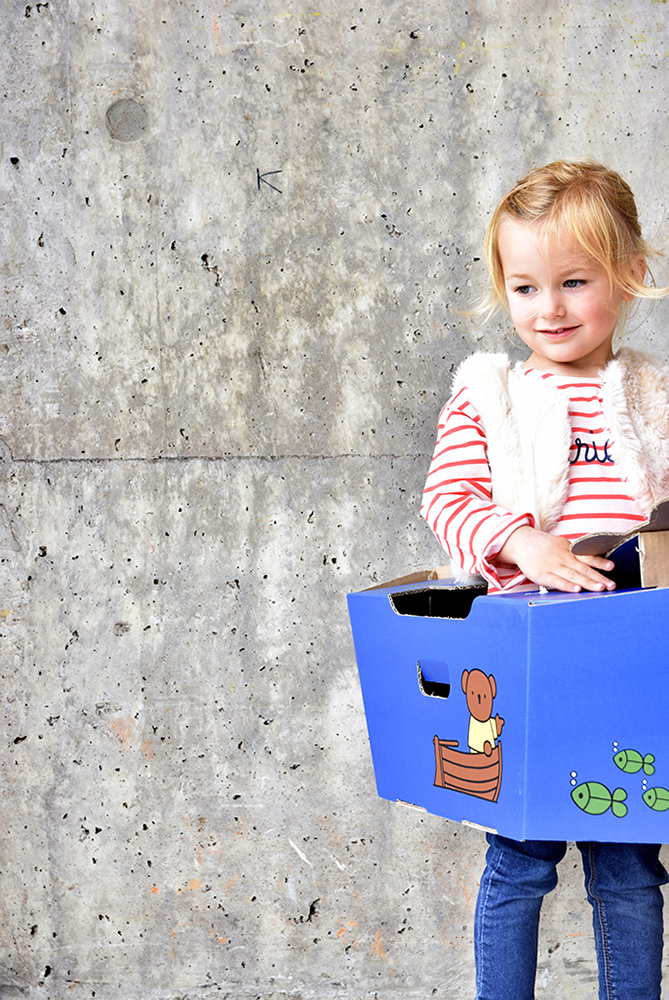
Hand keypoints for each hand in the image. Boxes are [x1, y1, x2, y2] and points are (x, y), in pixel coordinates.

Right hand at [497, 526, 615, 592]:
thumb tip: (593, 561)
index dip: (599, 562)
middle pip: (584, 569)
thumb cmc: (545, 547)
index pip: (587, 557)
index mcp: (569, 551)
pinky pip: (557, 581)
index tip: (611, 567)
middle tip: (611, 585)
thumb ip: (576, 554)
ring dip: (587, 583)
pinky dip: (567, 585)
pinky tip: (576, 590)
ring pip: (573, 575)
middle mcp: (564, 558)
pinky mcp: (542, 575)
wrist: (522, 543)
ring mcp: (553, 566)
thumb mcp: (562, 545)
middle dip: (599, 577)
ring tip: (600, 588)